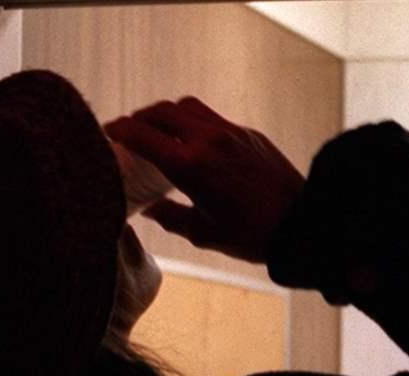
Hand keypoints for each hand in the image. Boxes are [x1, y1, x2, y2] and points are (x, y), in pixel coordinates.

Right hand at [105, 97, 304, 263]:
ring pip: (188, 107)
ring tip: (162, 131)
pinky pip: (214, 119)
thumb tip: (150, 208)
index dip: (118, 130)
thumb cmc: (251, 235)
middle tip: (131, 131)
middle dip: (140, 118)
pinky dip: (196, 124)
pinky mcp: (250, 134)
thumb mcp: (202, 232)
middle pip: (161, 111)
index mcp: (189, 165)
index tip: (108, 132)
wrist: (301, 225)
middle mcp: (208, 140)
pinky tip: (197, 144)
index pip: (141, 134)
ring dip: (168, 115)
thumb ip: (170, 216)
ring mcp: (231, 132)